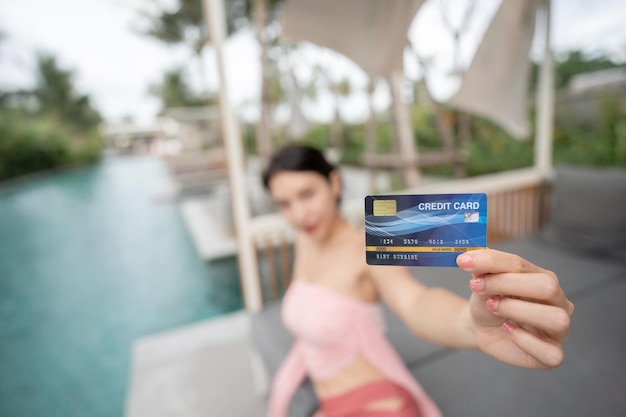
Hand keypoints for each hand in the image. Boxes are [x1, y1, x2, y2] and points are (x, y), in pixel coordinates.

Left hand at [457, 249, 573, 368]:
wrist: (483, 326)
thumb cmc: (489, 301)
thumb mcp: (483, 281)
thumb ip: (482, 268)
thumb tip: (470, 257)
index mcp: (545, 278)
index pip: (524, 265)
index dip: (492, 263)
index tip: (465, 263)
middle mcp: (559, 302)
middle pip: (547, 287)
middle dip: (507, 285)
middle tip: (480, 288)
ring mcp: (558, 330)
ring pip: (556, 319)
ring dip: (518, 311)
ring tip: (494, 308)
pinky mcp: (551, 354)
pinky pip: (551, 353)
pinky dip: (525, 341)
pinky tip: (508, 330)